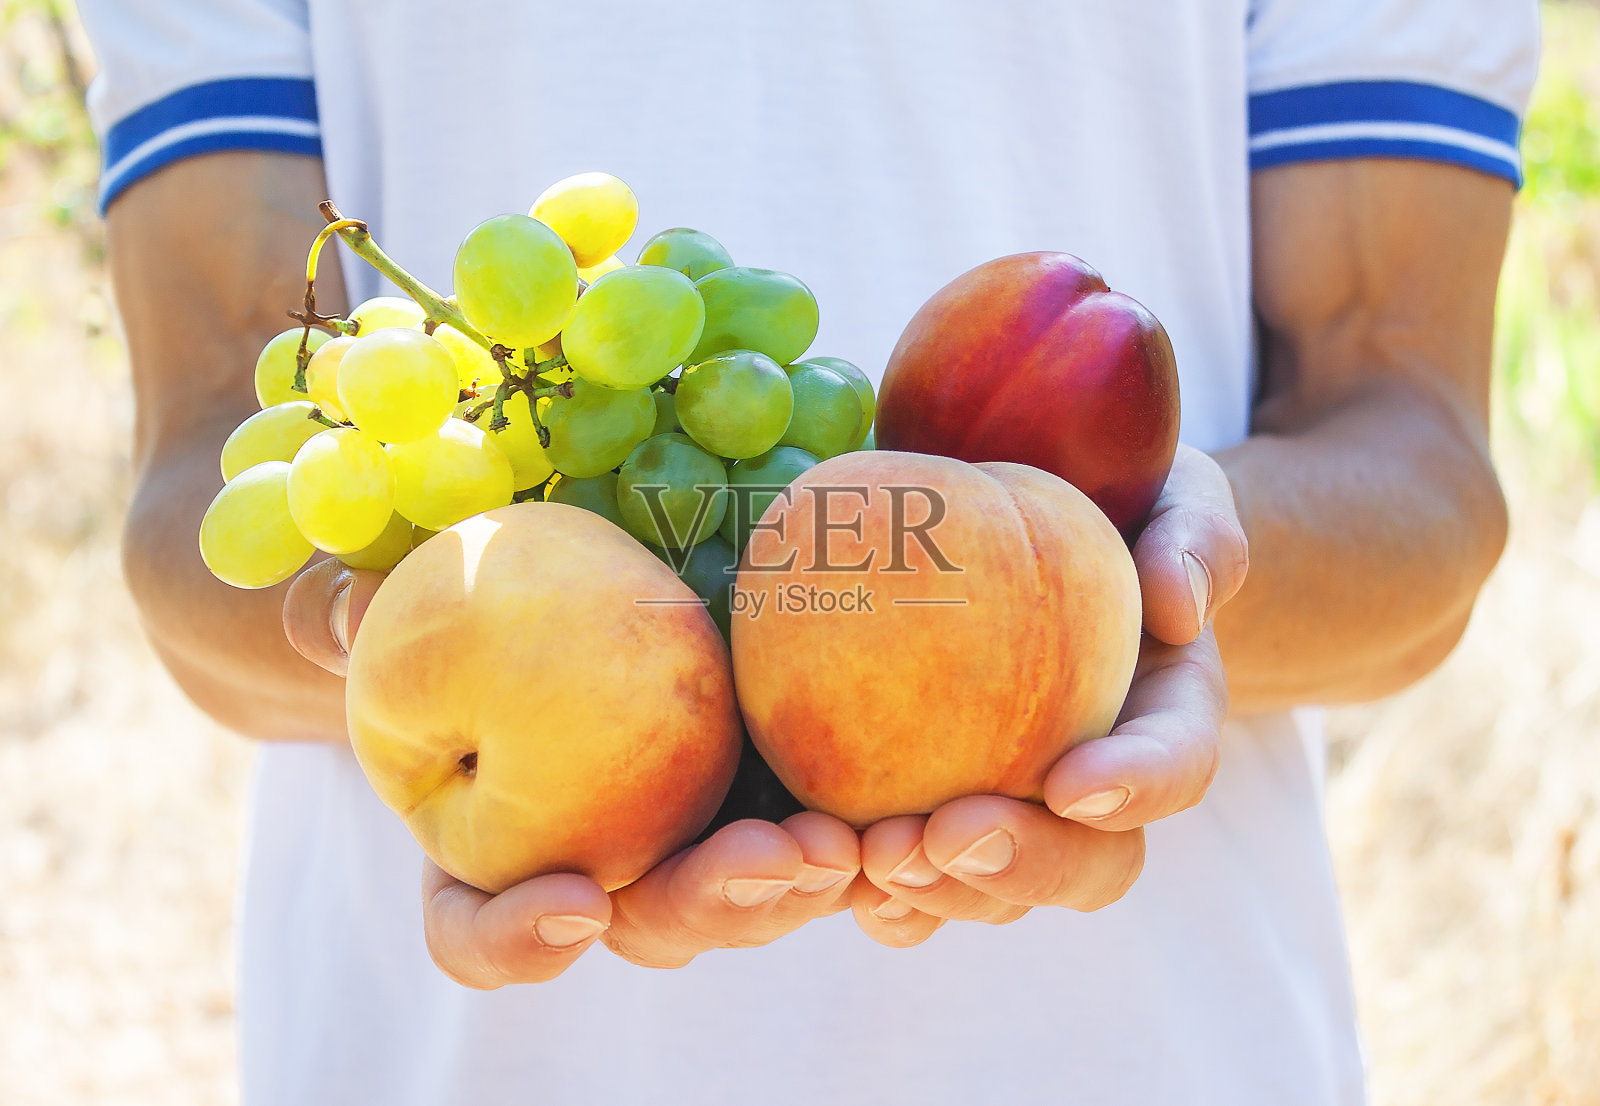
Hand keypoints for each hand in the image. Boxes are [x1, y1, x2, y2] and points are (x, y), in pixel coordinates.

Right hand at [283, 558, 861, 986]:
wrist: (570, 563)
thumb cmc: (465, 584)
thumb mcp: (413, 586)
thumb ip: (363, 603)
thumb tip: (332, 609)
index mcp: (493, 853)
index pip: (482, 933)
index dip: (514, 941)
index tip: (567, 909)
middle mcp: (601, 864)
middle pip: (651, 922)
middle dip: (711, 903)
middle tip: (765, 862)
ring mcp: (696, 830)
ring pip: (755, 891)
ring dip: (806, 879)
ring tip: (850, 839)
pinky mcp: (779, 780)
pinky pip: (835, 826)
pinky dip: (875, 839)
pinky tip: (927, 808)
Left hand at [852, 444, 1247, 945]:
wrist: (1035, 522)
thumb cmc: (1112, 505)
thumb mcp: (1171, 492)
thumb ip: (1194, 533)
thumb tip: (1176, 604)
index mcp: (1163, 719)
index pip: (1176, 764)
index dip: (1137, 784)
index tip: (1071, 781)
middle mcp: (1097, 789)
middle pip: (1088, 865)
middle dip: (1023, 867)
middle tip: (948, 836)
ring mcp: (1015, 811)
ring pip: (995, 890)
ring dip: (940, 891)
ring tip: (877, 855)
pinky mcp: (934, 813)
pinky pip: (912, 879)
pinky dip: (878, 891)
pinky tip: (825, 865)